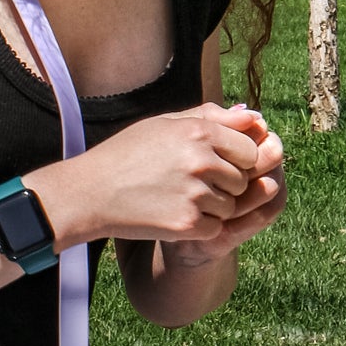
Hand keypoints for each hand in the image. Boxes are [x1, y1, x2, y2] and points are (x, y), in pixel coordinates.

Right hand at [33, 103, 283, 250]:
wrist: (89, 192)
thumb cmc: (127, 154)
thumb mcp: (165, 124)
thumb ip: (212, 117)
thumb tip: (255, 117)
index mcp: (199, 131)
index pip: (249, 149)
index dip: (234, 160)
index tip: (212, 164)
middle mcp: (202, 160)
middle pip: (242, 180)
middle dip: (224, 185)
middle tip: (188, 184)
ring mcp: (196, 194)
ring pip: (231, 206)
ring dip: (212, 207)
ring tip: (176, 198)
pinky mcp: (188, 224)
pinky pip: (215, 228)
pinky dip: (199, 227)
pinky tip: (172, 214)